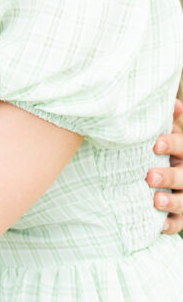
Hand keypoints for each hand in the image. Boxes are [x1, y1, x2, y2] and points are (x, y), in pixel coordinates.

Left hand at [146, 98, 182, 233]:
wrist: (175, 175)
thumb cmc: (167, 151)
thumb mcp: (171, 135)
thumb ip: (169, 121)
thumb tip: (174, 103)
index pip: (182, 146)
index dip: (171, 144)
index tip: (155, 144)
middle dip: (169, 176)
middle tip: (149, 176)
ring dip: (171, 202)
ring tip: (155, 201)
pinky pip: (180, 224)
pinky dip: (171, 225)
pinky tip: (159, 225)